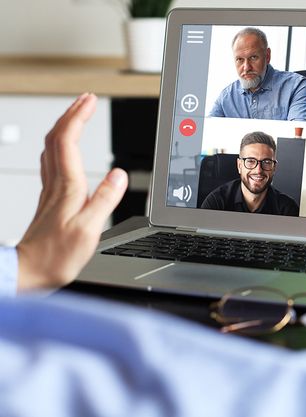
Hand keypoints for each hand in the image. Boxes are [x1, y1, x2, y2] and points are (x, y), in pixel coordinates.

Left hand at [16, 93, 127, 291]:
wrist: (29, 272)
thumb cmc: (56, 256)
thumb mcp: (89, 230)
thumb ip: (105, 200)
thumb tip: (119, 174)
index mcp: (67, 188)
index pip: (68, 141)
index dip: (79, 117)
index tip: (91, 101)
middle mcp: (55, 185)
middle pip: (57, 138)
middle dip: (72, 114)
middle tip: (86, 99)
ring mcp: (50, 191)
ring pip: (51, 148)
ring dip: (64, 126)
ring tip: (78, 115)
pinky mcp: (49, 200)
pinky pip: (51, 162)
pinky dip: (60, 146)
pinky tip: (66, 149)